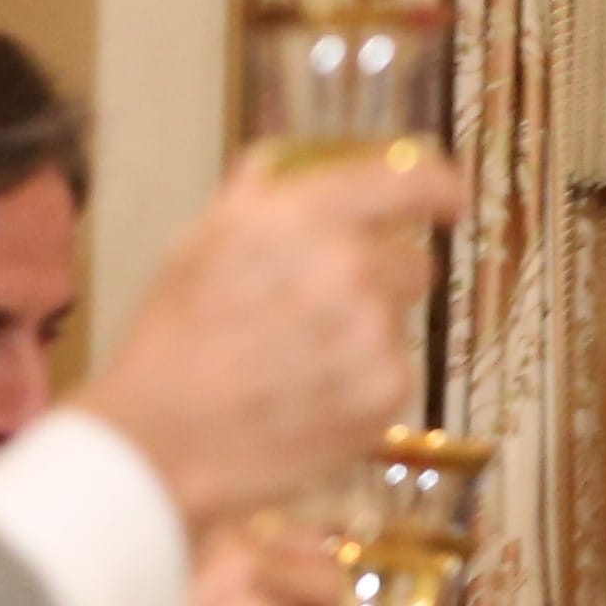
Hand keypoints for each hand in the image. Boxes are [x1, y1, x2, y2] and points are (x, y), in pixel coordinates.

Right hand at [79, 153, 457, 527]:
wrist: (159, 442)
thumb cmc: (171, 341)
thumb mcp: (199, 245)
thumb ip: (257, 196)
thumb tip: (289, 164)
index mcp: (300, 218)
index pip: (409, 182)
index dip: (438, 188)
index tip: (446, 201)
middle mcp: (348, 267)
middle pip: (413, 259)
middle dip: (381, 277)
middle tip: (324, 311)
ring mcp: (374, 333)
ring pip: (400, 319)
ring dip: (367, 331)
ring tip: (300, 361)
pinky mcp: (387, 392)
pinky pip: (395, 371)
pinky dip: (364, 382)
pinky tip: (310, 396)